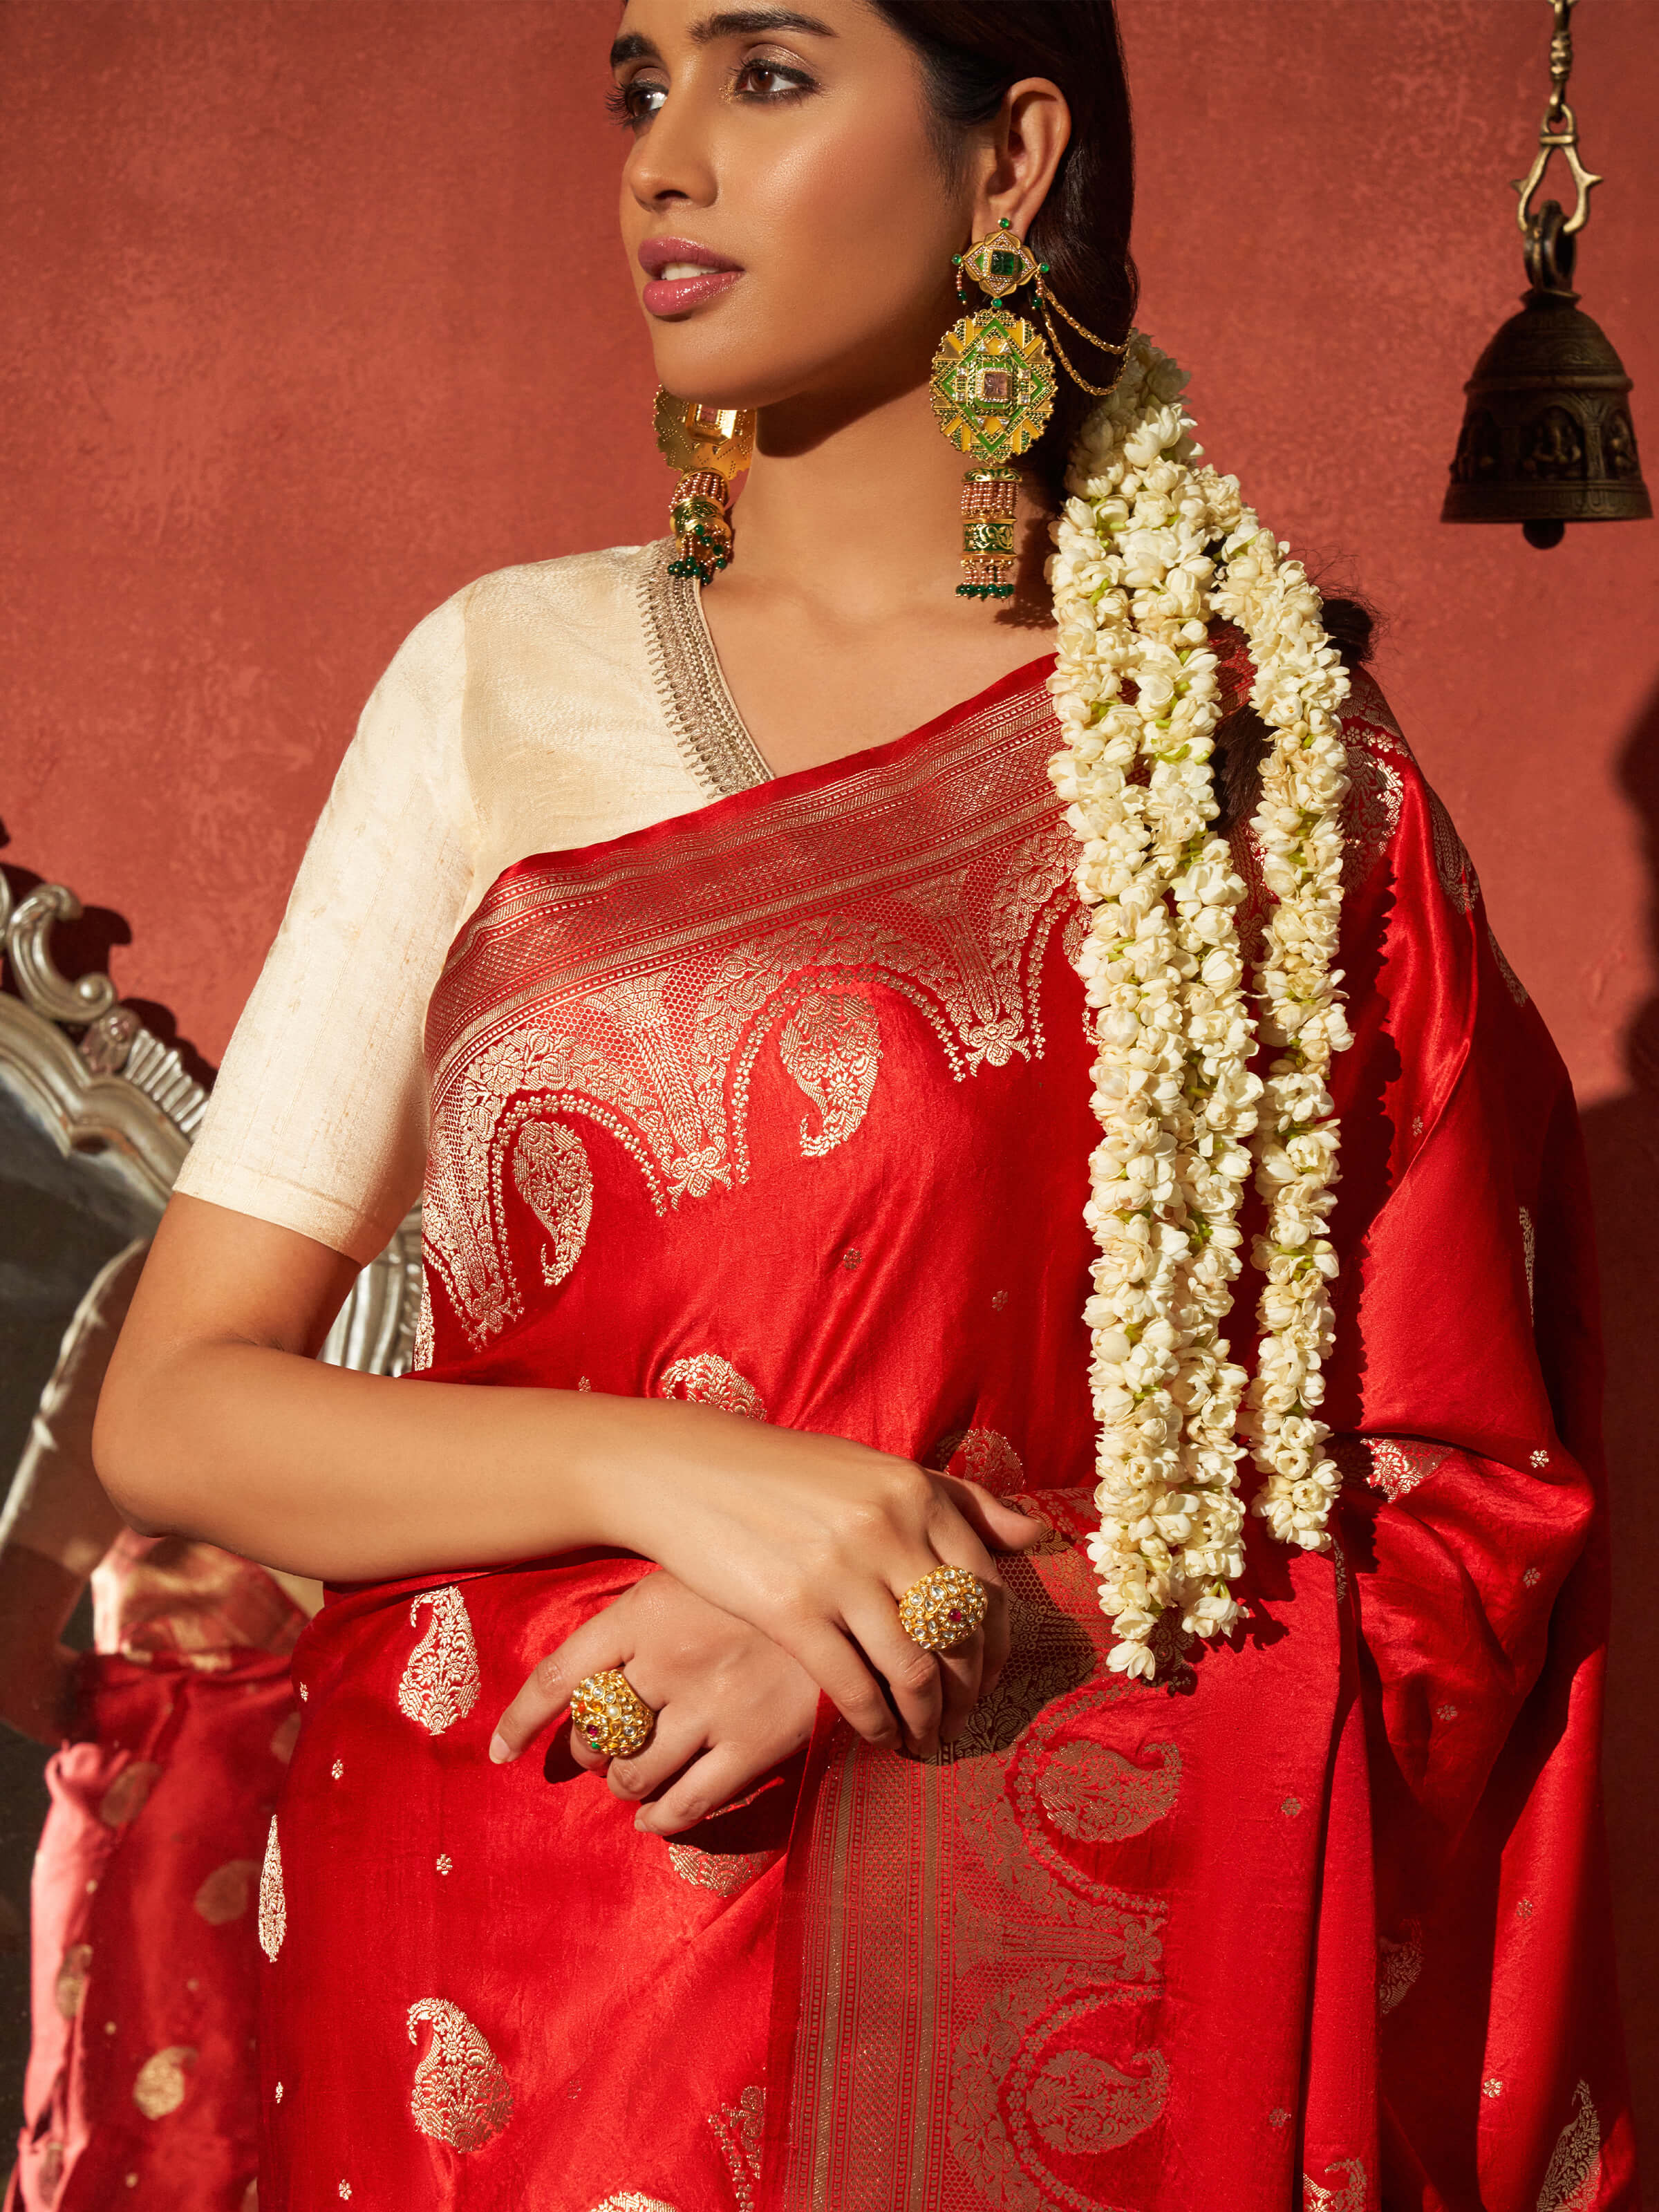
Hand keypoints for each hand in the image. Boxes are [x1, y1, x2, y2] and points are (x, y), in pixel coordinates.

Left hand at [489, 1571, 817, 1835]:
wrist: (864, 1594)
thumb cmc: (774, 1577)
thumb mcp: (702, 1568)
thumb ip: (650, 1609)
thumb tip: (600, 1660)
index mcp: (648, 1609)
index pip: (558, 1675)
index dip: (520, 1721)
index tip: (500, 1752)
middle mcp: (670, 1659)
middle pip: (594, 1731)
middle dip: (590, 1752)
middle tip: (605, 1752)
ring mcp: (712, 1704)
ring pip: (632, 1774)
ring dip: (625, 1785)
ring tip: (635, 1780)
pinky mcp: (754, 1744)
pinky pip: (684, 1805)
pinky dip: (661, 1818)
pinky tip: (659, 1815)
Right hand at [591, 1399, 1049, 1758]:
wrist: (689, 1471)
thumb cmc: (789, 1473)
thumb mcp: (879, 1471)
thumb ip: (960, 1501)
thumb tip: (1036, 1533)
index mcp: (917, 1492)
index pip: (988, 1586)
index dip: (998, 1646)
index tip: (990, 1676)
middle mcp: (888, 1528)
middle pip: (960, 1636)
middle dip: (971, 1692)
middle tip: (963, 1719)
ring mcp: (839, 1571)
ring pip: (915, 1670)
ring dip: (929, 1718)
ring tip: (926, 1738)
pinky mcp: (791, 1609)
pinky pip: (854, 1687)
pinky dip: (877, 1723)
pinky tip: (880, 1736)